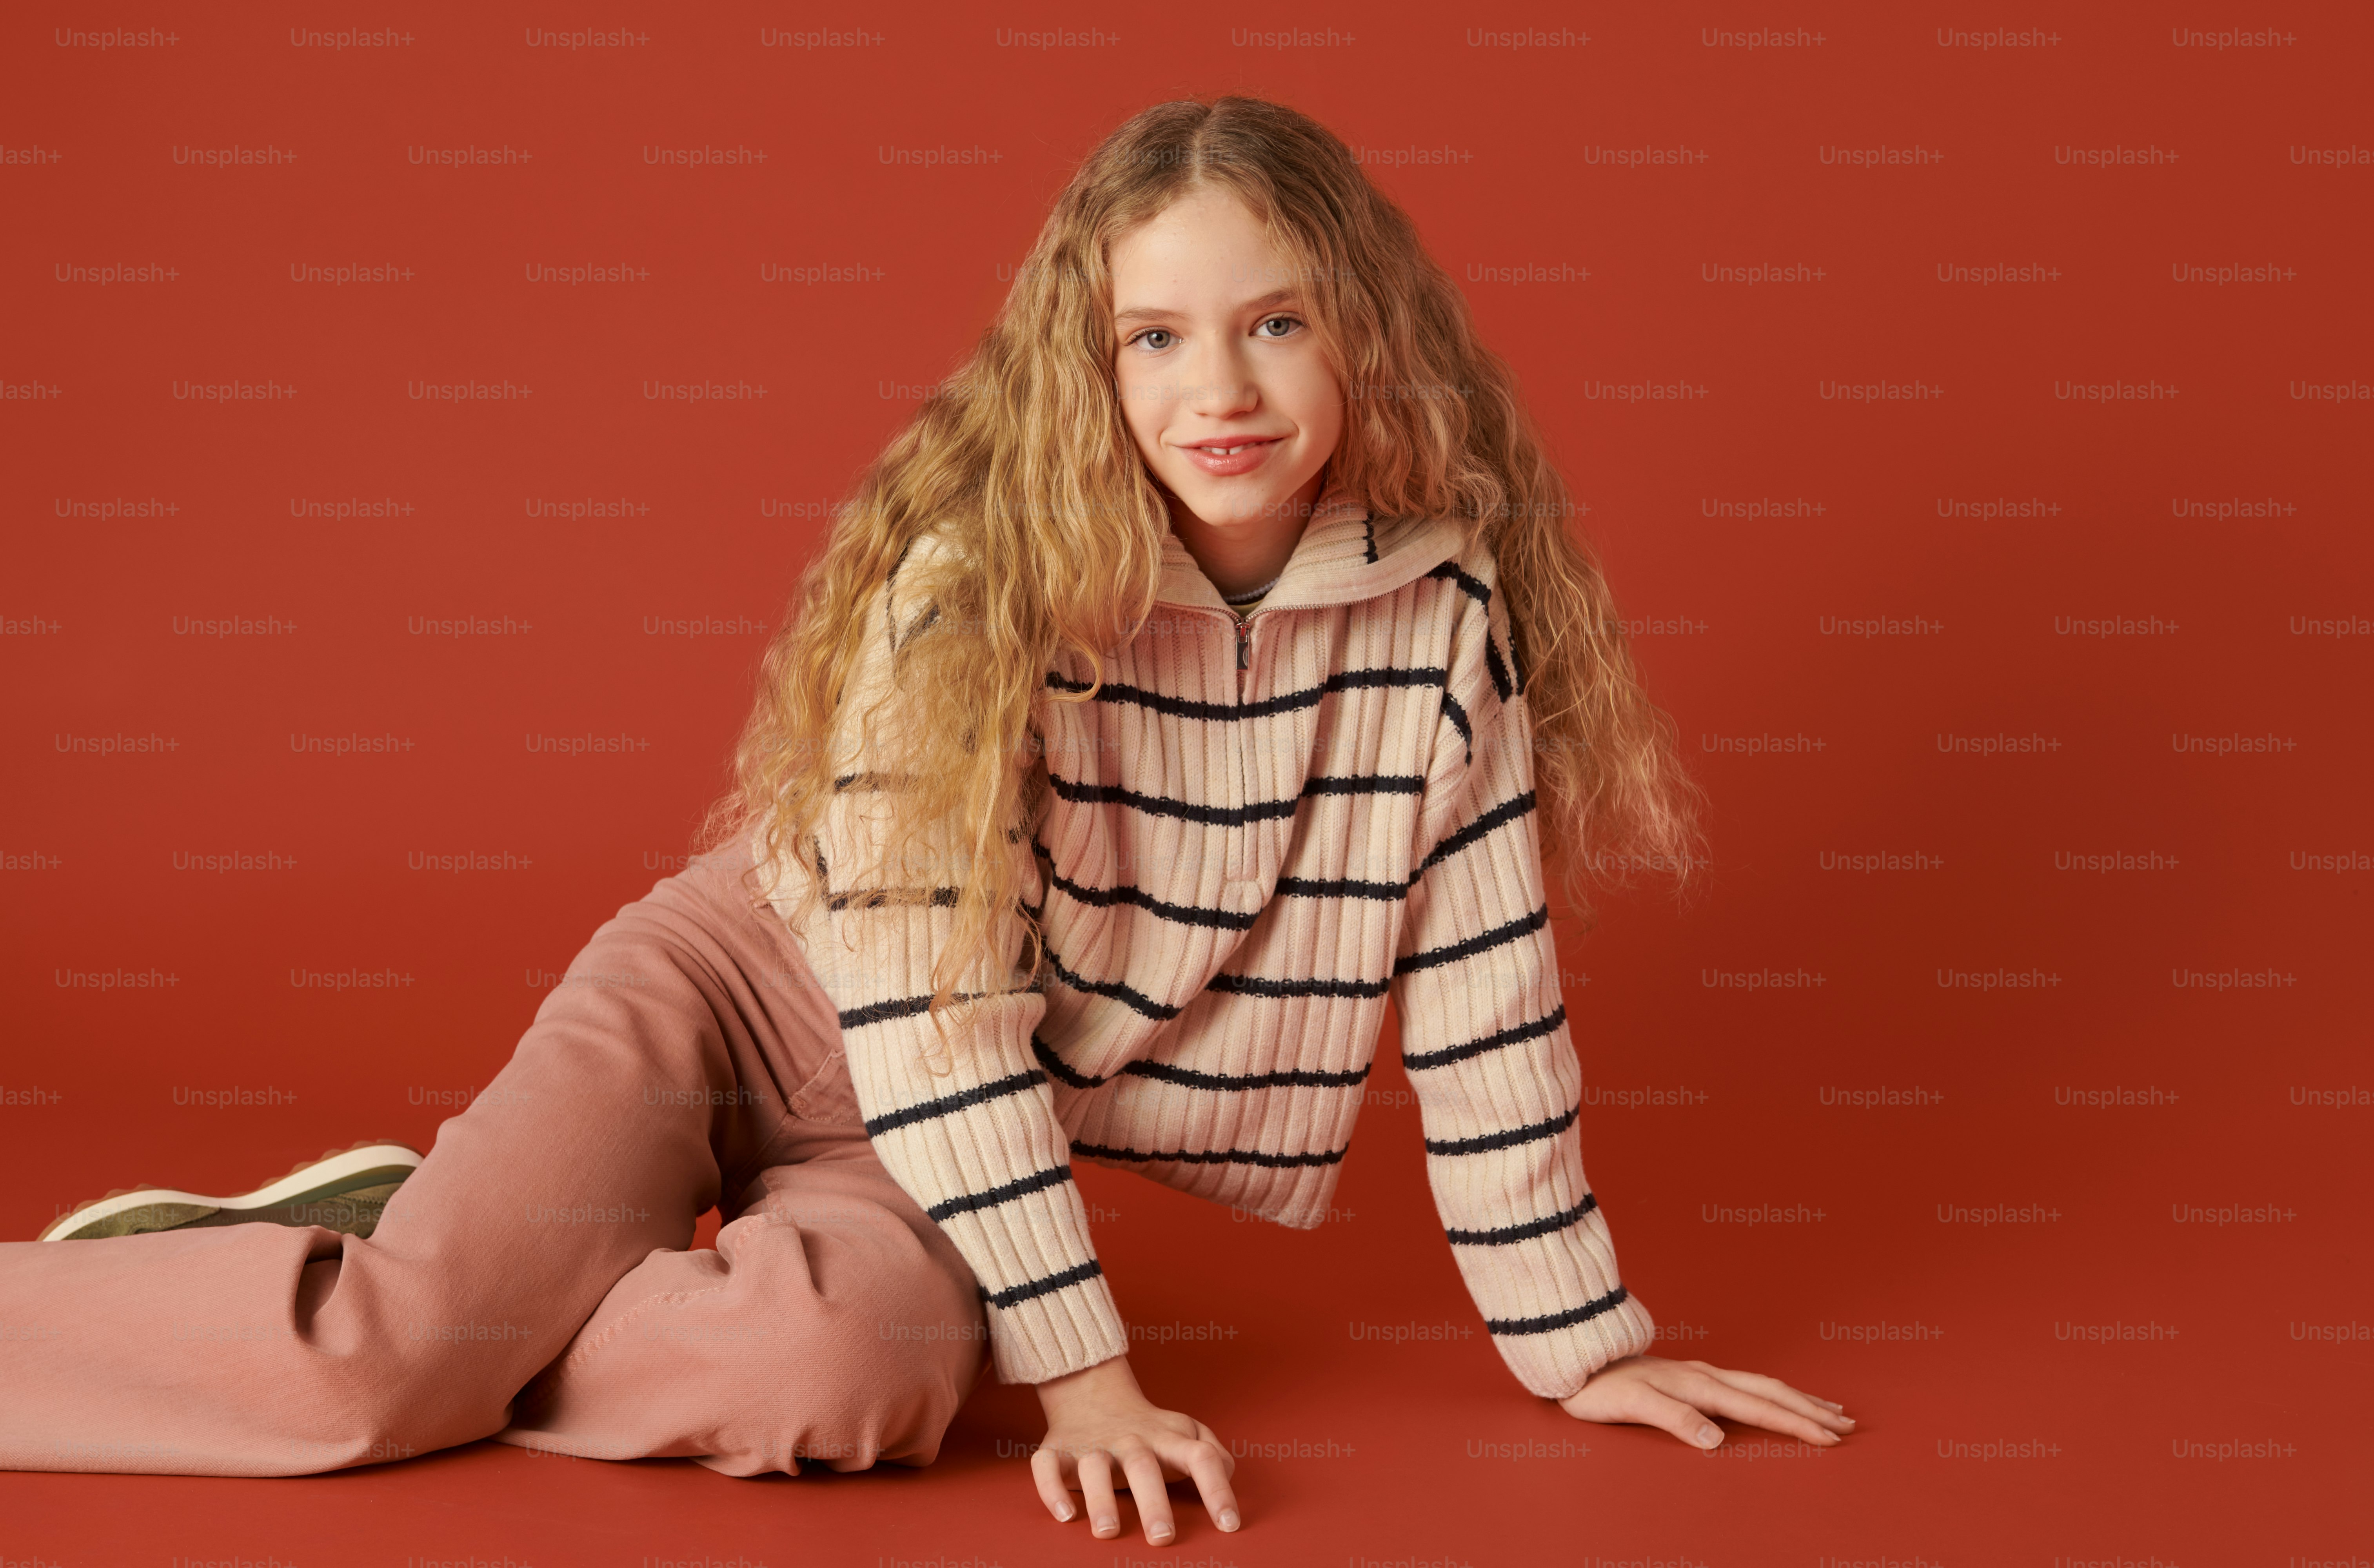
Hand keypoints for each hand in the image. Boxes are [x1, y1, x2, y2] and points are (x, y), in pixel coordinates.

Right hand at [1030, 1355, 1238, 1542]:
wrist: (1094, 1394)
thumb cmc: (1149, 1429)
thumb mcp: (1186, 1432)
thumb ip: (1212, 1453)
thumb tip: (1227, 1473)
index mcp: (1168, 1439)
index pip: (1200, 1457)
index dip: (1217, 1489)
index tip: (1229, 1525)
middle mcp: (1131, 1440)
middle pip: (1143, 1465)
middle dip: (1153, 1502)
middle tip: (1162, 1537)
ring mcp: (1092, 1445)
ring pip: (1094, 1466)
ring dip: (1100, 1498)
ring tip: (1108, 1530)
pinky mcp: (1058, 1451)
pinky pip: (1047, 1466)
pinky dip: (1051, 1488)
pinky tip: (1064, 1514)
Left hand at [1558, 1354, 1854, 1449]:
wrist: (1576, 1359)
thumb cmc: (1600, 1388)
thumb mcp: (1632, 1406)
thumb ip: (1674, 1420)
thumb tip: (1715, 1440)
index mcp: (1699, 1386)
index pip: (1758, 1409)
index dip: (1796, 1424)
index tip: (1830, 1438)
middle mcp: (1706, 1376)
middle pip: (1770, 1392)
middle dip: (1810, 1409)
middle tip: (1848, 1424)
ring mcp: (1700, 1374)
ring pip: (1761, 1385)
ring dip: (1797, 1398)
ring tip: (1828, 1408)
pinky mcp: (1691, 1377)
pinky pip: (1744, 1384)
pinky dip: (1771, 1392)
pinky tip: (1775, 1397)